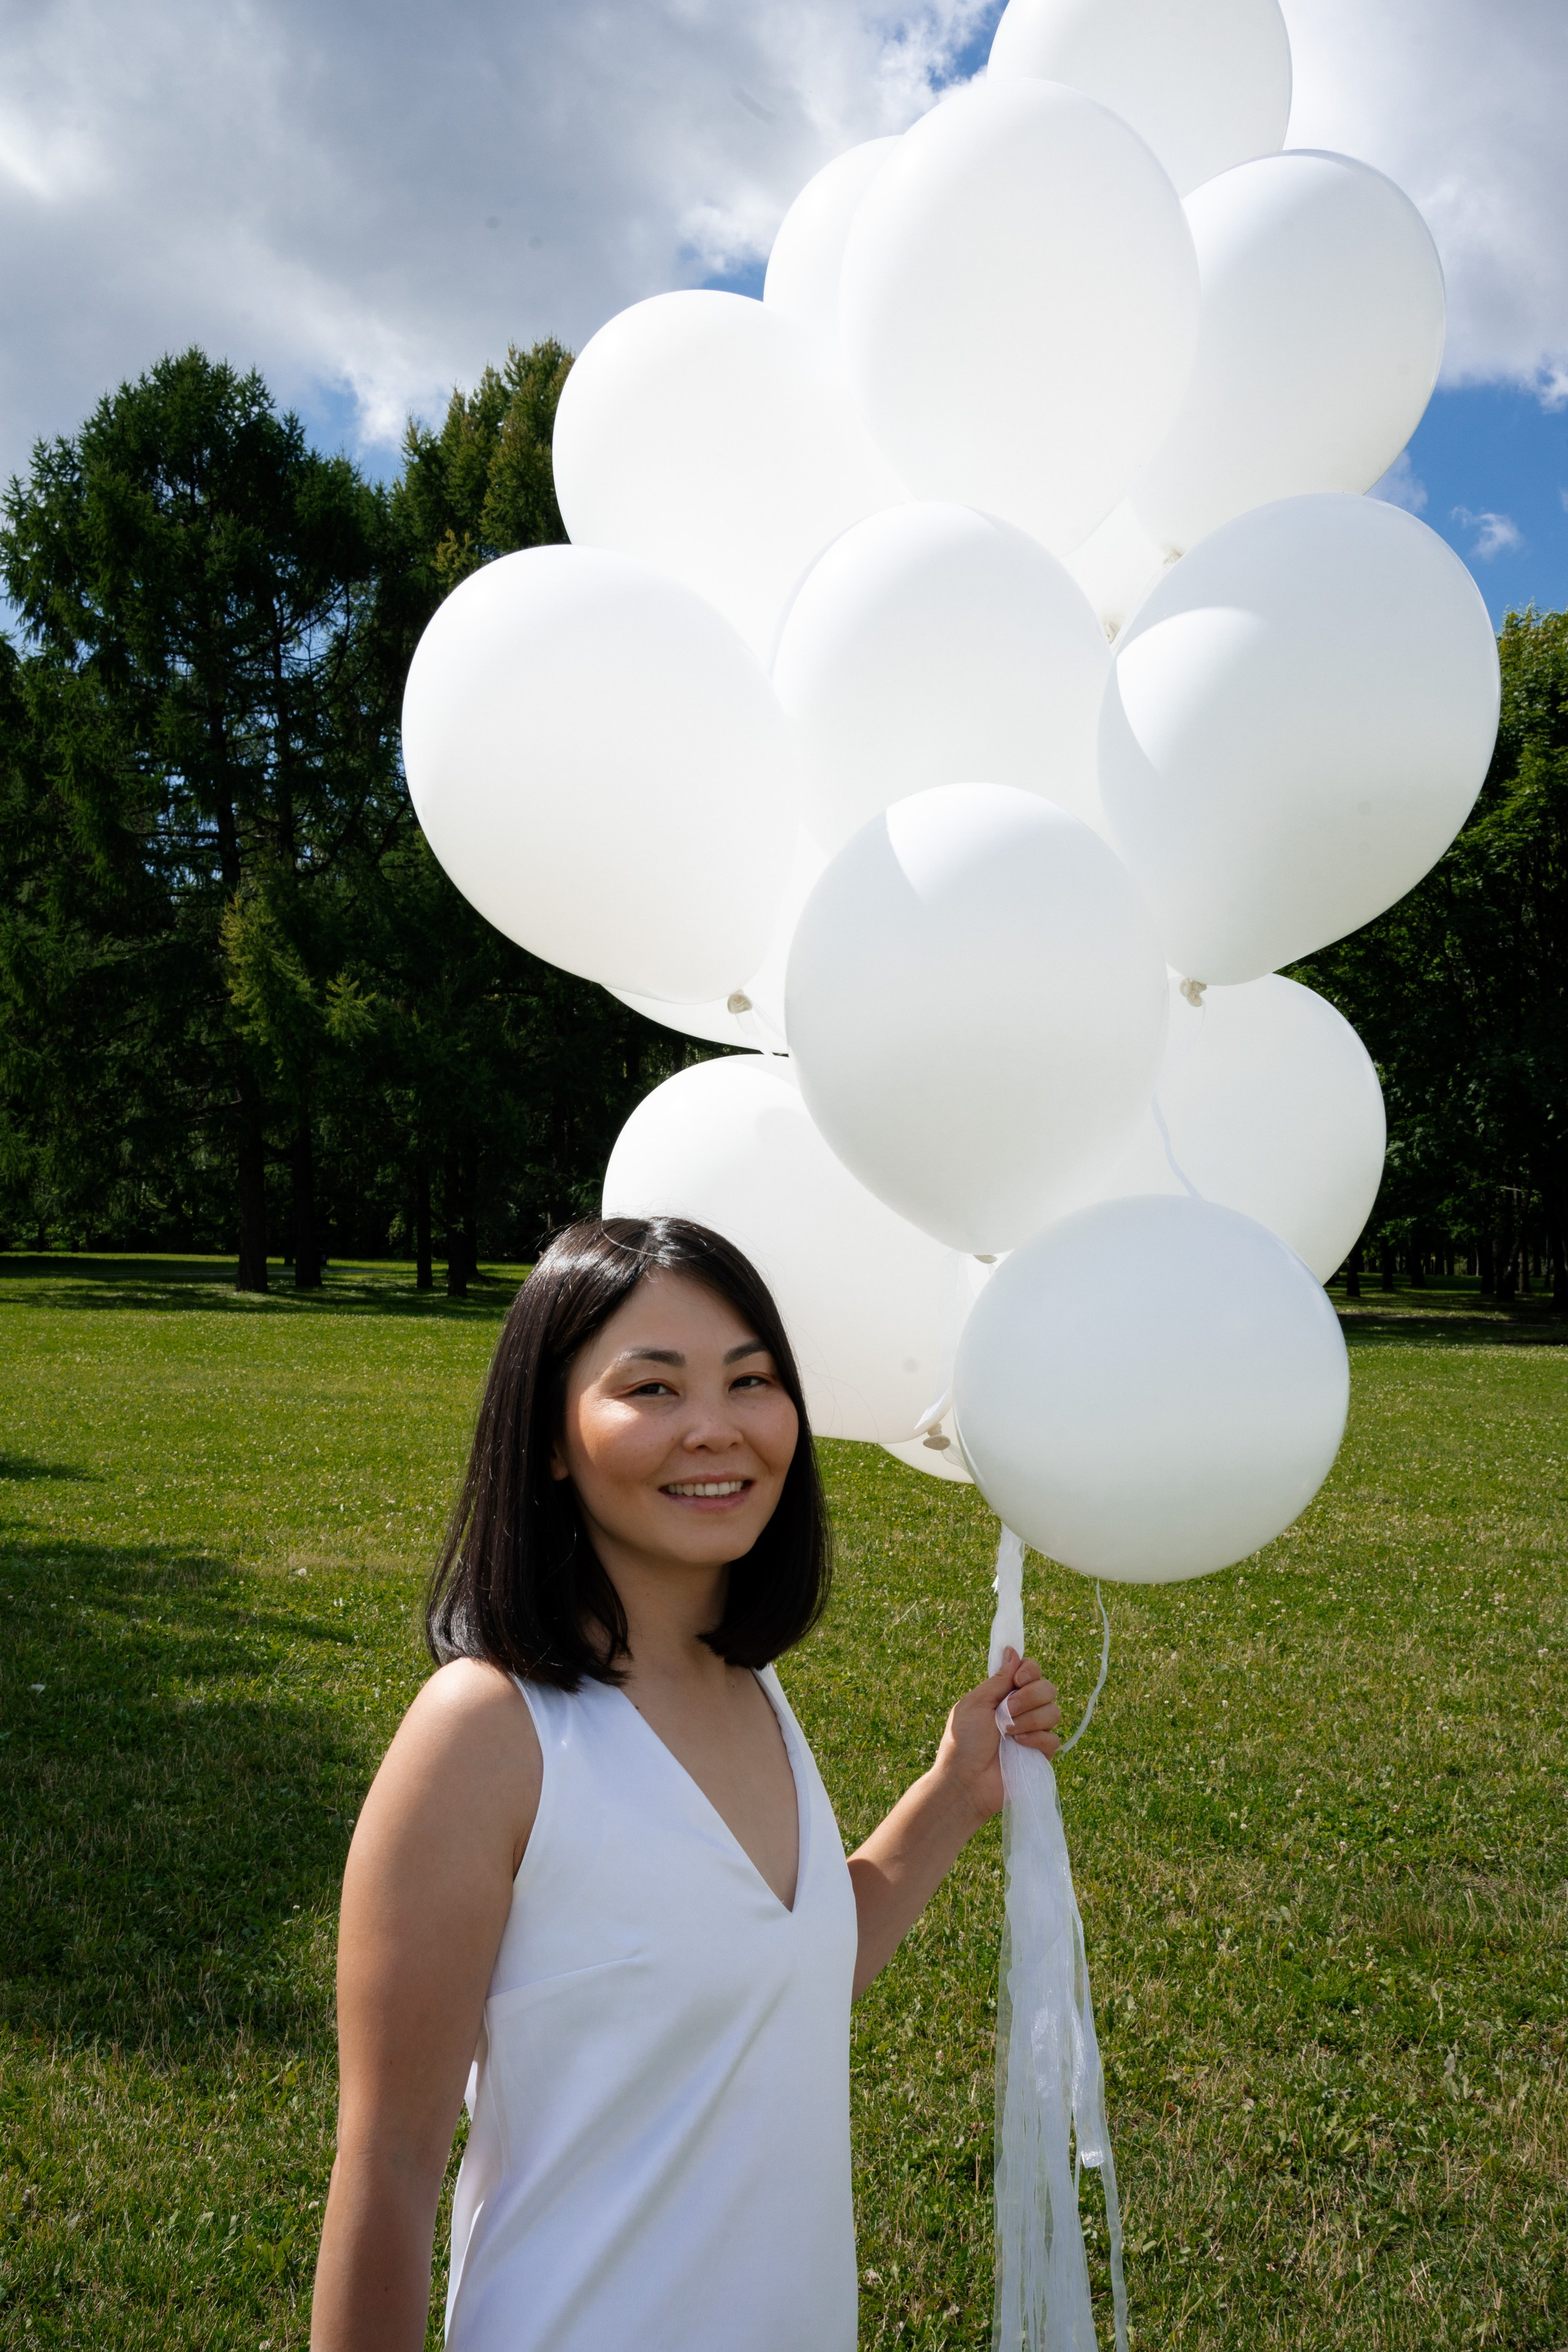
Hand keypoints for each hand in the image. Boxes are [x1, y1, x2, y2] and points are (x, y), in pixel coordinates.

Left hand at [932, 1651, 1062, 1826]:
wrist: (965, 1781)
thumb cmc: (963, 1742)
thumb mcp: (975, 1703)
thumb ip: (998, 1680)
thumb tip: (1012, 1651)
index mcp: (1005, 1694)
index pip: (1031, 1671)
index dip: (1030, 1671)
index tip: (1017, 1680)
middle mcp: (1022, 1710)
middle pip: (1048, 1688)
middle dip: (1029, 1696)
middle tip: (1007, 1710)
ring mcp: (1033, 1732)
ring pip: (1054, 1711)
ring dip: (1029, 1719)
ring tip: (1008, 1733)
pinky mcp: (1041, 1754)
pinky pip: (1053, 1738)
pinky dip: (1035, 1740)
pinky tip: (1017, 1746)